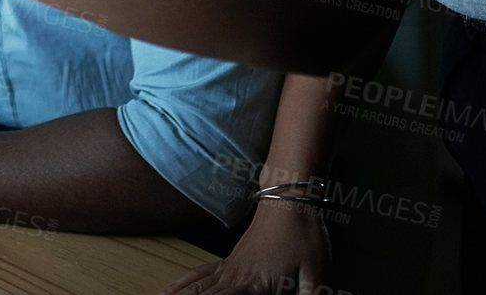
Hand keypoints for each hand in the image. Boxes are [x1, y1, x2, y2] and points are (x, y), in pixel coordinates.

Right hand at [158, 199, 330, 294]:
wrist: (290, 200)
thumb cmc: (305, 237)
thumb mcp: (317, 274)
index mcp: (257, 285)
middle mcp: (236, 277)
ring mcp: (229, 268)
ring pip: (196, 287)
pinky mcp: (229, 261)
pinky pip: (199, 274)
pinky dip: (181, 283)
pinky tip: (168, 290)